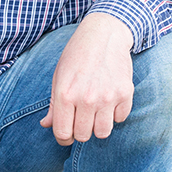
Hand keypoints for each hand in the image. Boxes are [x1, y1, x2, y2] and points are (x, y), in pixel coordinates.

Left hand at [40, 12, 134, 145]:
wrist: (104, 34)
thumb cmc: (77, 55)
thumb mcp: (59, 76)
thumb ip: (53, 104)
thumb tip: (46, 125)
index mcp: (65, 94)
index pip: (63, 133)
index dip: (63, 137)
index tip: (67, 133)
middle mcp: (86, 98)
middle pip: (83, 136)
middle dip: (81, 131)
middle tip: (81, 119)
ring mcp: (107, 96)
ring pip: (103, 132)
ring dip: (98, 126)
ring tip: (96, 112)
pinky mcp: (125, 93)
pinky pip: (120, 119)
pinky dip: (115, 114)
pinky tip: (110, 100)